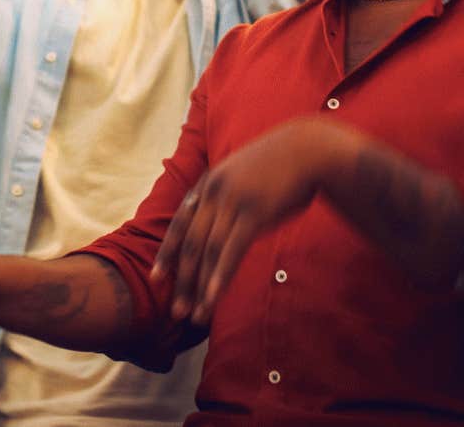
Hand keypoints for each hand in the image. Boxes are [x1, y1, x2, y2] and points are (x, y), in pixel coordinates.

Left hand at [151, 117, 343, 325]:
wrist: (307, 150)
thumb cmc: (278, 169)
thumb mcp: (242, 179)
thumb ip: (228, 202)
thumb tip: (221, 230)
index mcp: (208, 184)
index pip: (180, 223)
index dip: (168, 252)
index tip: (157, 277)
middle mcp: (213, 191)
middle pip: (190, 242)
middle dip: (180, 278)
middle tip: (173, 310)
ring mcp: (232, 201)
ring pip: (207, 250)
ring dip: (198, 286)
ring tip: (194, 314)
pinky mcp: (254, 212)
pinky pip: (231, 249)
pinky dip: (219, 276)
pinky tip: (212, 296)